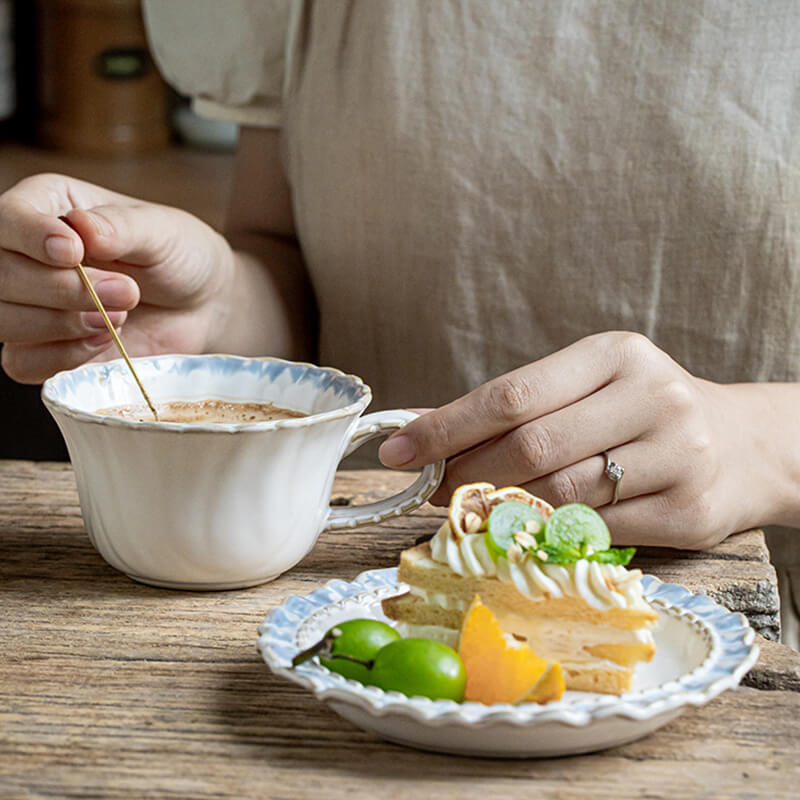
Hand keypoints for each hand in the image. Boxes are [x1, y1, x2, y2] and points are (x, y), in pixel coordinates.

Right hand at [0, 173, 232, 382]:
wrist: (201, 305)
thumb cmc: (178, 255)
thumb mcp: (161, 230)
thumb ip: (120, 226)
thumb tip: (81, 226)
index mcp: (46, 206)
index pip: (6, 218)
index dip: (29, 236)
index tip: (73, 252)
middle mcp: (25, 253)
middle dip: (61, 289)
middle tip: (126, 292)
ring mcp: (29, 304)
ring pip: (2, 319)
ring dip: (61, 324)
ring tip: (121, 314)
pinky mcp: (42, 348)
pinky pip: (21, 363)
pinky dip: (63, 356)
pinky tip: (104, 340)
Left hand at [379, 332, 783, 548]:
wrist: (746, 444)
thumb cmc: (643, 412)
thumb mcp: (587, 388)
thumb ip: (516, 408)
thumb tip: (426, 430)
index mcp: (614, 355)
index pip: (511, 395)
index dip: (446, 427)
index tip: (399, 452)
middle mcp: (651, 397)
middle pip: (531, 448)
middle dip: (468, 476)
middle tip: (436, 491)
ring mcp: (678, 455)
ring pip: (561, 495)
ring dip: (504, 511)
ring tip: (478, 511)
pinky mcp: (689, 510)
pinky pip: (596, 533)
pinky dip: (553, 535)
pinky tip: (534, 530)